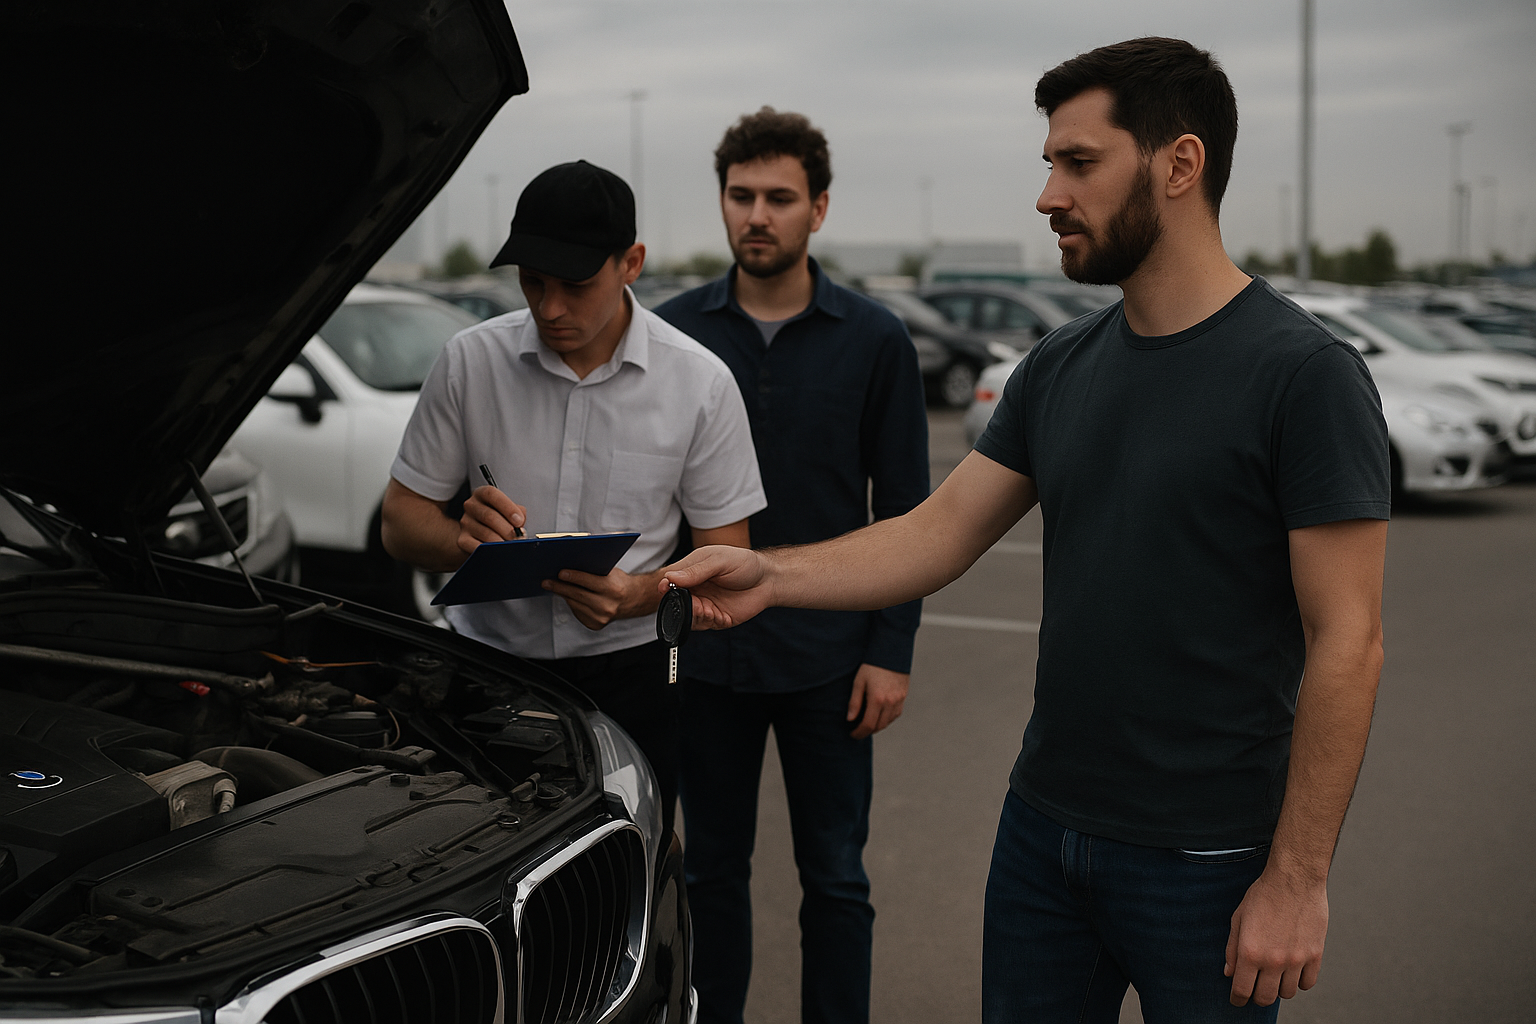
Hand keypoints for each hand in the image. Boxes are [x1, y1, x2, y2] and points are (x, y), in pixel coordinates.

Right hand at [457, 485, 526, 554]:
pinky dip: (491, 550)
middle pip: (489, 516)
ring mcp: (466, 523)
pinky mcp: (463, 540)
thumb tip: (520, 526)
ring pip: (485, 533)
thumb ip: (518, 513)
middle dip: (507, 529)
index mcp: (483, 494)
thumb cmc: (500, 520)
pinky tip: (499, 552)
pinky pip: (477, 547)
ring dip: (501, 542)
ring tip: (512, 546)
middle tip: (518, 538)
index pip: (491, 494)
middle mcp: (471, 506)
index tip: (519, 521)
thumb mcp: (510, 511)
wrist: (483, 536)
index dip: (507, 508)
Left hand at [545, 567, 653, 629]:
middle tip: (546, 581)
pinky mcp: (595, 625)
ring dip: (563, 594)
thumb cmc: (618, 582)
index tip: (560, 573)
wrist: (632, 600)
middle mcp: (607, 606)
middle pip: (578, 595)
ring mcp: (601, 618)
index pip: (589, 582)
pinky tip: (567, 596)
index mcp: (613, 590)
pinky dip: (572, 603)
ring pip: (575, 604)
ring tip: (552, 586)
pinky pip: (577, 612)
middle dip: (560, 587)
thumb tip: (570, 562)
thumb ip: (593, 569)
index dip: (573, 577)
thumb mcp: (610, 572)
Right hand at [660, 546, 773, 629]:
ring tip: (708, 610)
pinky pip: (703, 625)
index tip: (667, 588)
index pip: (670, 581)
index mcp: (691, 571)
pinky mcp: (715, 617)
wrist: (768, 580)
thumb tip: (671, 577)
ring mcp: (704, 604)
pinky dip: (707, 622)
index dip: (666, 586)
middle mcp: (695, 588)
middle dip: (681, 604)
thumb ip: (696, 570)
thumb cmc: (745, 564)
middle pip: (676, 601)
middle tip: (695, 602)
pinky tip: (717, 614)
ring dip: (694, 615)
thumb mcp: (720, 560)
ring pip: (687, 615)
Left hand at [847, 663, 907, 737]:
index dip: (859, 733)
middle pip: (879, 726)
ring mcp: (899, 700)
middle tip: (858, 731)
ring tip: (868, 723)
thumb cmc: (871, 665)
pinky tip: (880, 715)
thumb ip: (854, 702)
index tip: (852, 734)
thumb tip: (850, 719)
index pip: (868, 725)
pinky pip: (896, 714)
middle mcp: (890, 702)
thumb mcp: (858, 682)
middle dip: (868, 731)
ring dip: (878, 725)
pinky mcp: (904, 696)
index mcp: (877, 699)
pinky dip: (887, 718)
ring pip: (888, 721)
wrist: (890, 652)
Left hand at [1224, 864, 1327, 1006]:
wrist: (1294, 879)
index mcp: (1250, 951)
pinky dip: (1299, 982)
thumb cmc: (1263, 895)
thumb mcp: (1239, 919)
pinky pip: (1307, 983)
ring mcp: (1296, 959)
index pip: (1242, 990)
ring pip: (1287, 993)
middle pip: (1265, 997)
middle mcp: (1273, 960)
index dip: (1237, 999)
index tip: (1237, 1000)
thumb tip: (1229, 973)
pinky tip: (1292, 971)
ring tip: (1274, 975)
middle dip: (1256, 996)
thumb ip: (1232, 949)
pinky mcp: (1315, 955)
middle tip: (1255, 988)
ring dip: (1278, 988)